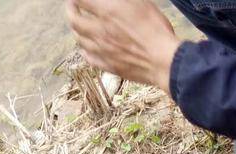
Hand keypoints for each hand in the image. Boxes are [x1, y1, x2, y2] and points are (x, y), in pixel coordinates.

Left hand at [66, 0, 180, 93]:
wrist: (164, 61)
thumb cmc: (156, 30)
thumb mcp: (141, 3)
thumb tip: (113, 1)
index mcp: (107, 11)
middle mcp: (99, 30)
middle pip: (73, 20)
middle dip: (71, 11)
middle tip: (73, 7)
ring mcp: (102, 50)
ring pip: (79, 40)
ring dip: (77, 31)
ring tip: (80, 27)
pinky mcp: (108, 66)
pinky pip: (89, 59)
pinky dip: (85, 51)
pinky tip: (87, 49)